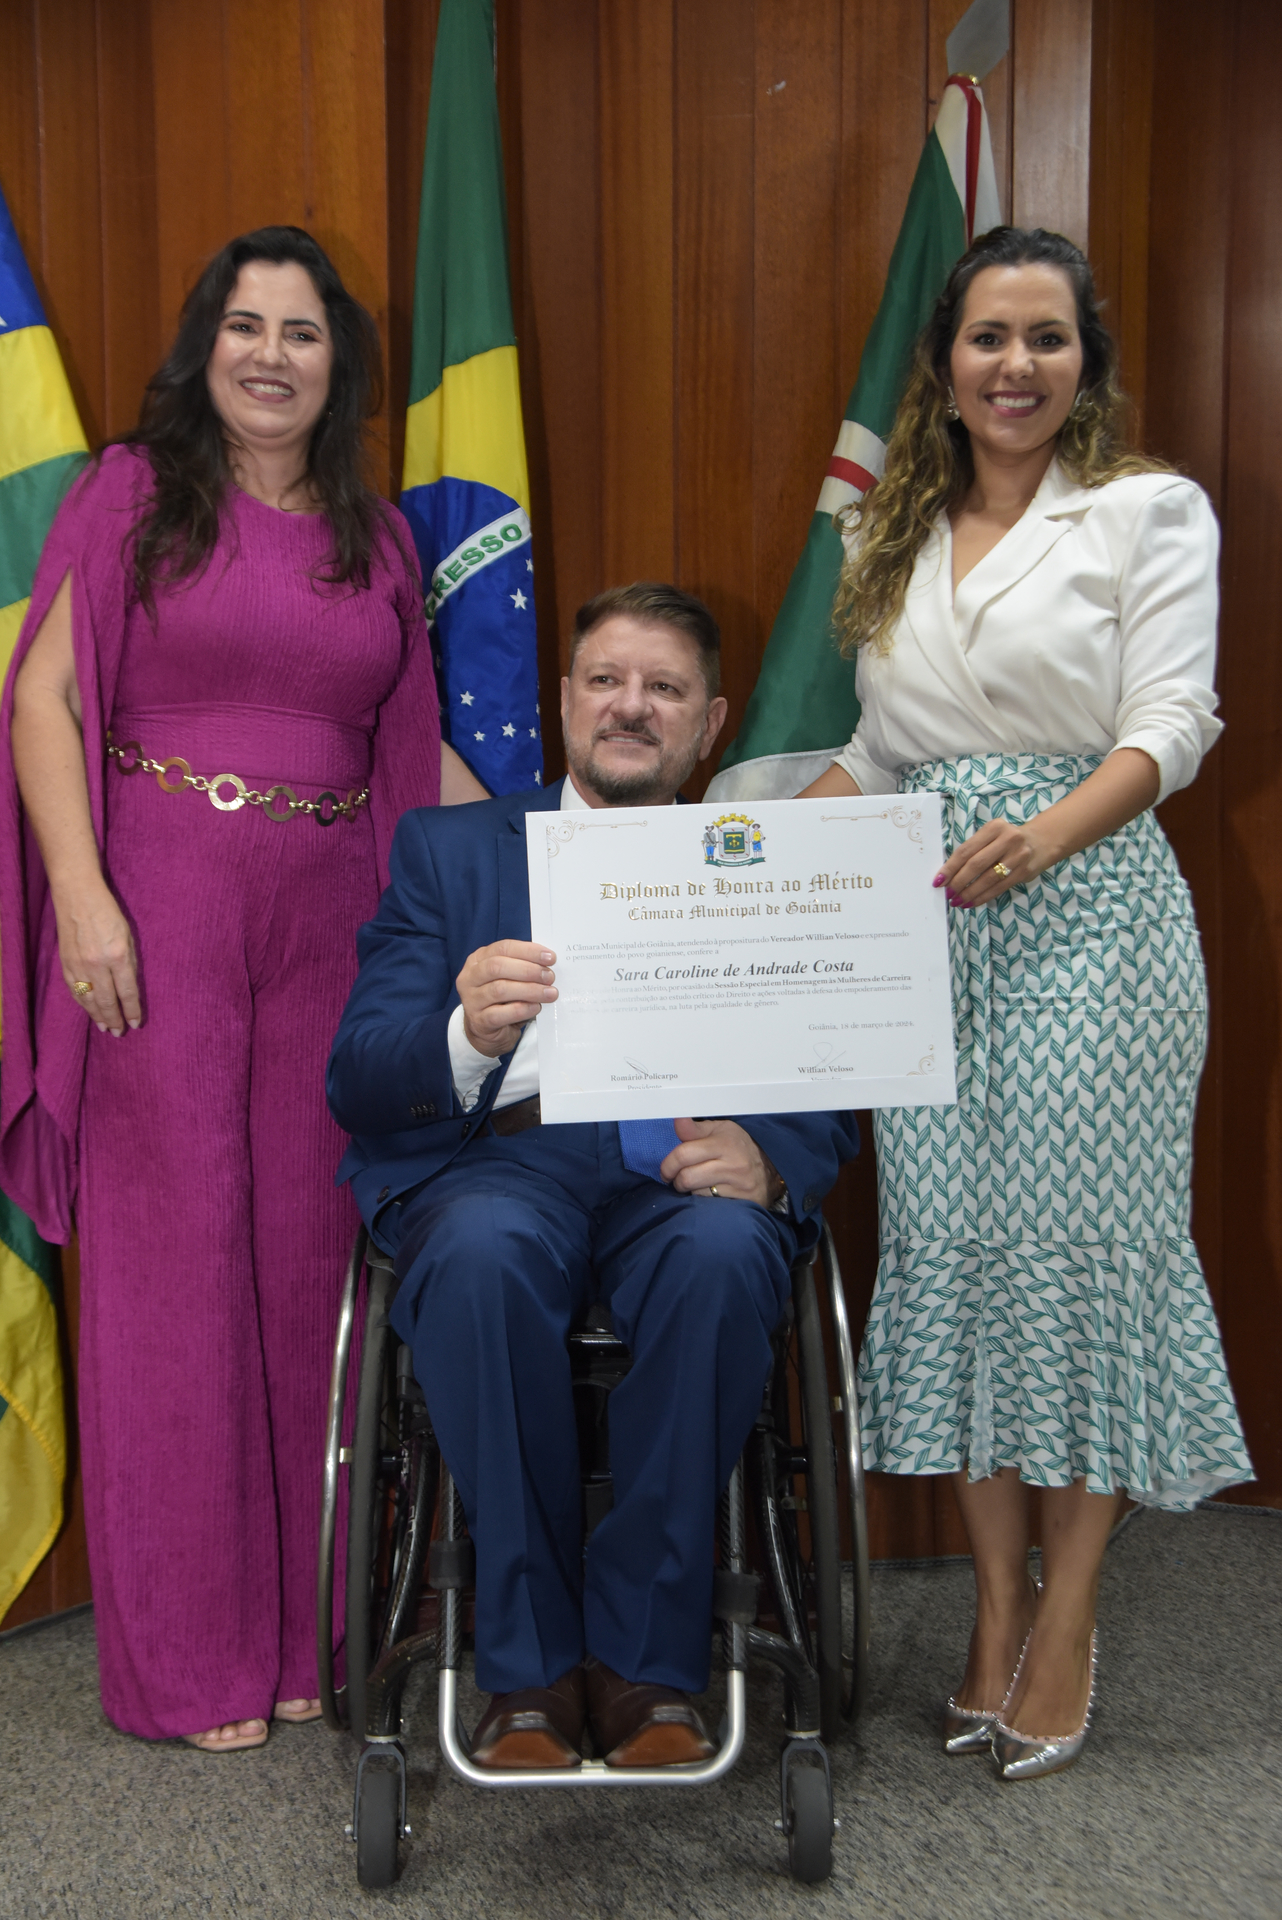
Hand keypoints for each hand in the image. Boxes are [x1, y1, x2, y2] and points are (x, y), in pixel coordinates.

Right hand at [56, 882, 141, 1035]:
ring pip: (89, 1000)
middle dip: (115, 1019)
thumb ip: (130, 962)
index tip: (136, 1023)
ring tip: (106, 1028)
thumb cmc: (108, 913)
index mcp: (118, 956)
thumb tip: (129, 987)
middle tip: (120, 1032)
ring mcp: (79, 965)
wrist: (77, 897)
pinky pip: (76, 991)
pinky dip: (83, 1004)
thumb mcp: (128, 935)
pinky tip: (90, 1011)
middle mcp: (97, 964)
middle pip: (108, 1001)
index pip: (128, 992)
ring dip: (98, 1016)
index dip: (132, 1010)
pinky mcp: (66, 964)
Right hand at [456, 939, 556, 1057]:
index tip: (550, 957)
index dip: (528, 951)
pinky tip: (536, 1007)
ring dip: (530, 990)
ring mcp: (471, 1000)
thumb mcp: (507, 977)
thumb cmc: (500, 998)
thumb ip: (522, 966)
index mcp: (477, 959)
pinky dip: (523, 1009)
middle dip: (528, 970)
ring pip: (500, 990)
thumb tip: (547, 963)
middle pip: (497, 967)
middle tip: (549, 977)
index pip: (503, 948)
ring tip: (549, 993)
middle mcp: (470, 977)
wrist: (485, 1029)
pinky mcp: (478, 1021)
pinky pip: (501, 1013)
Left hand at [660, 1117, 783, 1205]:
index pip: (684, 1154)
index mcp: (724, 1142)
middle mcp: (733, 1164)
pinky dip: (703, 1201)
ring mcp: (738, 1185)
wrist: (770, 1171)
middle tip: (676, 1179)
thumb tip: (678, 1119)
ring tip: (696, 1184)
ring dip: (690, 1191)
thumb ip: (695, 1130)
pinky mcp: (741, 1203)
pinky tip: (708, 1193)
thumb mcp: (720, 1131)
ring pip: (695, 1193)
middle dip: (675, 1180)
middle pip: (686, 1178)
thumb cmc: (738, 1148)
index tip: (667, 1170)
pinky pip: (709, 1206)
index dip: (668, 1164)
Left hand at [935, 816, 1056, 909]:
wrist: (1042, 841)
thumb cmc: (1008, 839)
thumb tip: (949, 873)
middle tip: (948, 893)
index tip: (938, 881)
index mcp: (994, 828)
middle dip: (958, 882)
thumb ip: (975, 849)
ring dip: (969, 893)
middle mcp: (1007, 840)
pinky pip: (999, 888)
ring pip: (988, 879)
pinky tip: (972, 902)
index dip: (950, 867)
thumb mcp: (992, 835)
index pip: (966, 850)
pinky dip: (983, 897)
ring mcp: (1017, 856)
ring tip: (957, 901)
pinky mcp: (1024, 872)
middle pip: (976, 864)